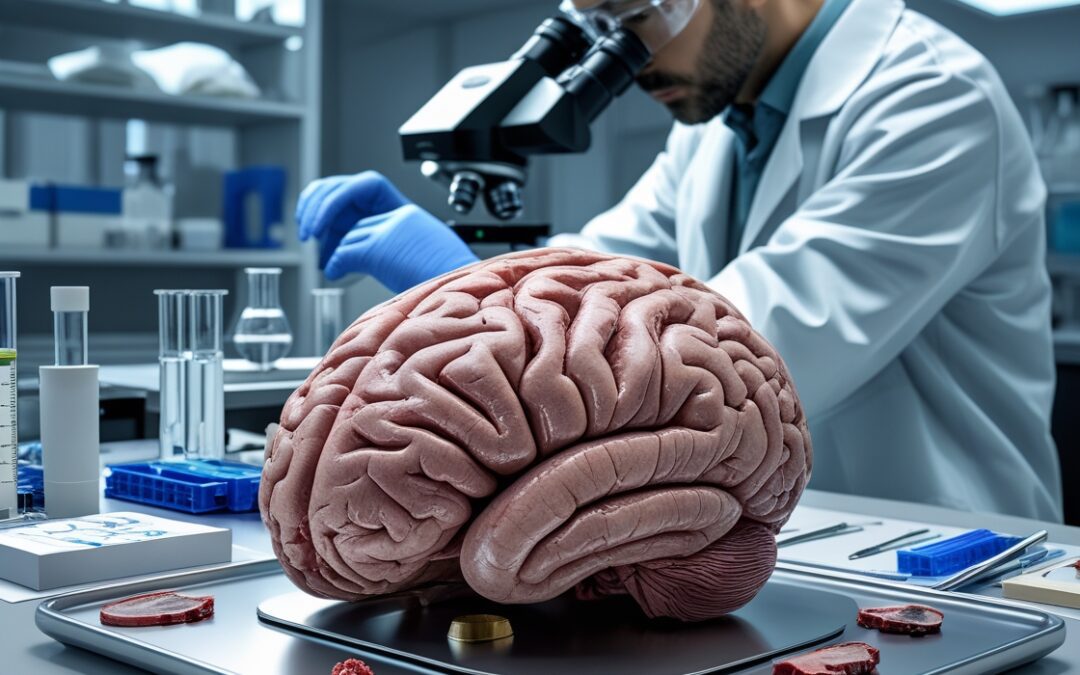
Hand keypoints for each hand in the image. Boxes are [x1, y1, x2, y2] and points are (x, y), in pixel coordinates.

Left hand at [296, 172, 478, 291]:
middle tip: (309, 229)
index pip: (365, 191)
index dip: (340, 198)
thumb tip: (354, 256)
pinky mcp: (381, 248)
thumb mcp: (418, 257)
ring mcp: (391, 230)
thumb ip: (390, 248)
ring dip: (331, 243)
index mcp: (408, 215)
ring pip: (348, 230)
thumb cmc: (448, 283)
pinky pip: (346, 251)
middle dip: (322, 208)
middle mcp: (400, 216)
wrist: (468, 291)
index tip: (327, 217)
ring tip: (323, 257)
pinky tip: (333, 273)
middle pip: (349, 195)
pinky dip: (335, 263)